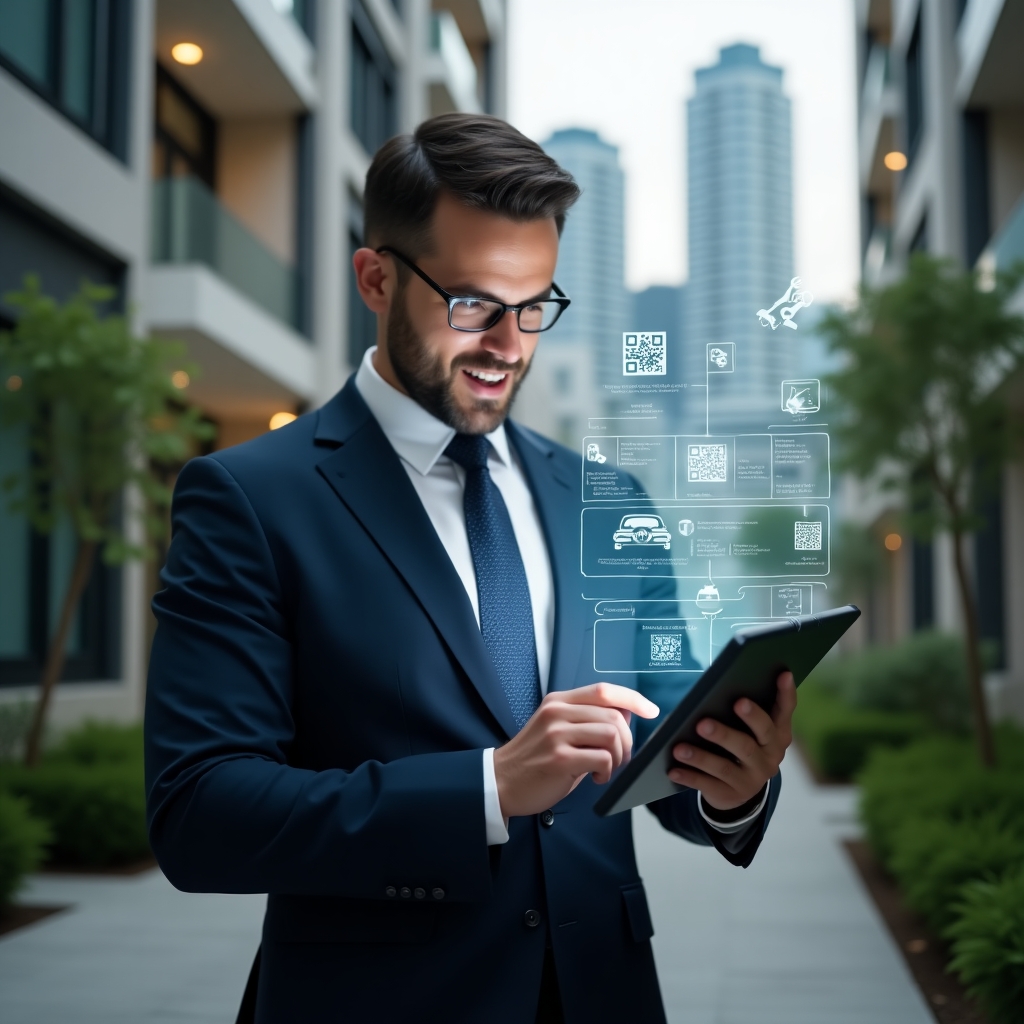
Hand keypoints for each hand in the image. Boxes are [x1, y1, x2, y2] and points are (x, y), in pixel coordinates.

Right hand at [493, 684, 659, 818]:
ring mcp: (557, 734)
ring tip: (607, 768)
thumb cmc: (533, 759)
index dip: (633, 699)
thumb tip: (625, 713)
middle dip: (627, 740)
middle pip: (614, 714)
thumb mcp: (558, 729)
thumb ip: (588, 720)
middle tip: (620, 757)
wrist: (500, 782)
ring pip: (612, 734)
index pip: (604, 689)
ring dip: (619, 756)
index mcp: (558, 701)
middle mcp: (557, 713)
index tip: (650, 710)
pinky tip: (597, 777)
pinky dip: (608, 771)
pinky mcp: (559, 758)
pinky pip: (603, 758)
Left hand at [667, 672, 795, 810]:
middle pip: (749, 744)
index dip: (785, 693)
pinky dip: (690, 777)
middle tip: (703, 721)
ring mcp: (752, 779)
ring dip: (700, 757)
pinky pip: (708, 785)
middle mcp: (769, 758)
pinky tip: (673, 769)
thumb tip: (722, 685)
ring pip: (724, 767)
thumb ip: (746, 710)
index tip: (782, 674)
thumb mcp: (751, 728)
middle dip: (725, 734)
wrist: (741, 788)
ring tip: (678, 747)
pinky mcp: (731, 795)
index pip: (784, 712)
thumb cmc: (743, 742)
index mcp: (777, 735)